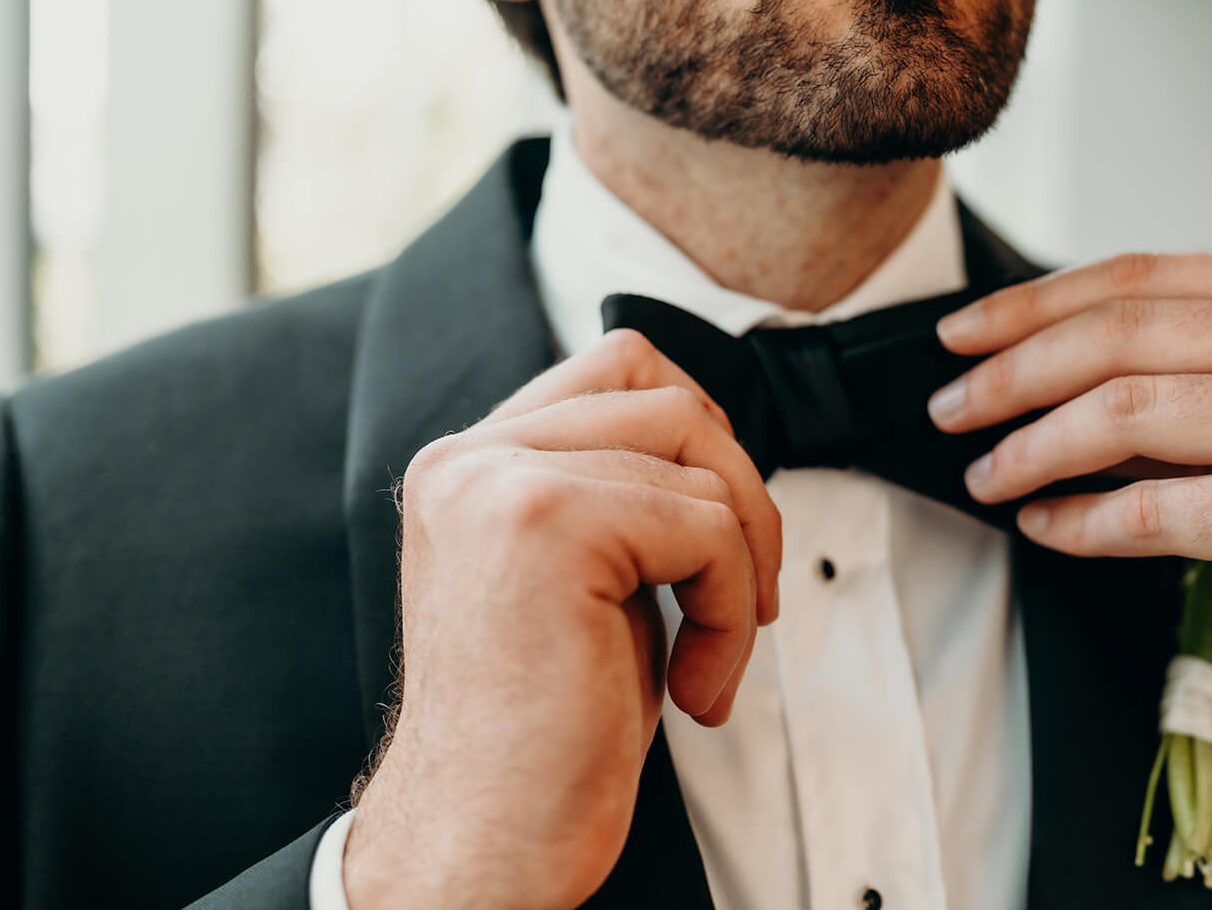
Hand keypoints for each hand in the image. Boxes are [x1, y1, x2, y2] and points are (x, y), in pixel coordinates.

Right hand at [343, 330, 781, 907]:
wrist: (481, 845)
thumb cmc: (540, 738)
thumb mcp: (584, 586)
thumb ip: (620, 497)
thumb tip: (714, 451)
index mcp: (472, 467)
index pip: (619, 366)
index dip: (700, 435)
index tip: (719, 529)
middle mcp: (471, 459)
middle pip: (670, 398)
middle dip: (740, 494)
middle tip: (740, 597)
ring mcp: (500, 483)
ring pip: (698, 460)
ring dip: (740, 565)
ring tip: (712, 652)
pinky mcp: (545, 523)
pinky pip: (707, 530)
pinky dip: (730, 613)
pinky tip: (694, 688)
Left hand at [929, 253, 1211, 805]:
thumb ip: (1201, 379)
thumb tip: (1050, 378)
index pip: (1147, 275)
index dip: (1037, 302)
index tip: (964, 333)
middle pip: (1125, 334)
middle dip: (1013, 371)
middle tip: (950, 407)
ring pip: (1130, 412)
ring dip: (1034, 446)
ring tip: (985, 474)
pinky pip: (1161, 509)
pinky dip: (1085, 521)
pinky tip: (1047, 526)